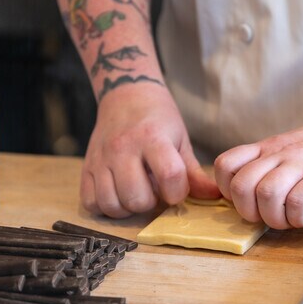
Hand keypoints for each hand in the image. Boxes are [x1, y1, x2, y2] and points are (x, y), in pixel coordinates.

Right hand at [81, 82, 220, 217]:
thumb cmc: (159, 120)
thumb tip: (215, 196)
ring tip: (136, 191)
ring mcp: (102, 158)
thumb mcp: (181, 140)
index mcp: (152, 138)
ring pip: (112, 204)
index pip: (170, 175)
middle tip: (154, 189)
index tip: (176, 188)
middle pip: (137, 197)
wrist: (126, 96)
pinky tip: (118, 194)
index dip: (177, 192)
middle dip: (151, 202)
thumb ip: (194, 172)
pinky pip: (91, 202)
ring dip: (128, 207)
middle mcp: (123, 148)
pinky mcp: (87, 167)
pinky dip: (105, 206)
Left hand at [214, 114, 302, 228]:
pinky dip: (300, 217)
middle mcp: (280, 155)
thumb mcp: (289, 147)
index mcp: (268, 148)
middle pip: (241, 187)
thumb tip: (248, 195)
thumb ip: (268, 165)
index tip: (250, 201)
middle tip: (271, 215)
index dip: (228, 190)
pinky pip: (298, 202)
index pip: (225, 165)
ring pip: (266, 195)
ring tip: (293, 218)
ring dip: (276, 218)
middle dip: (250, 212)